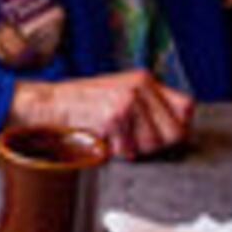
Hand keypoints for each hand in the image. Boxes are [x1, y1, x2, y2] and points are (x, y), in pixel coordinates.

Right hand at [9, 69, 194, 158]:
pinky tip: (102, 140)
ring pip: (153, 144)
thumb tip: (177, 129)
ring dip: (134, 150)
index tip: (164, 135)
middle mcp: (140, 86)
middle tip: (135, 142)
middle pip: (175, 130)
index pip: (187, 107)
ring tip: (114, 139)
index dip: (178, 126)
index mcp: (144, 79)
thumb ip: (148, 107)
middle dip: (157, 144)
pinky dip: (115, 152)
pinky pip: (129, 150)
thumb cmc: (79, 105)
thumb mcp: (118, 95)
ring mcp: (128, 100)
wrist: (45, 105)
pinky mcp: (114, 116)